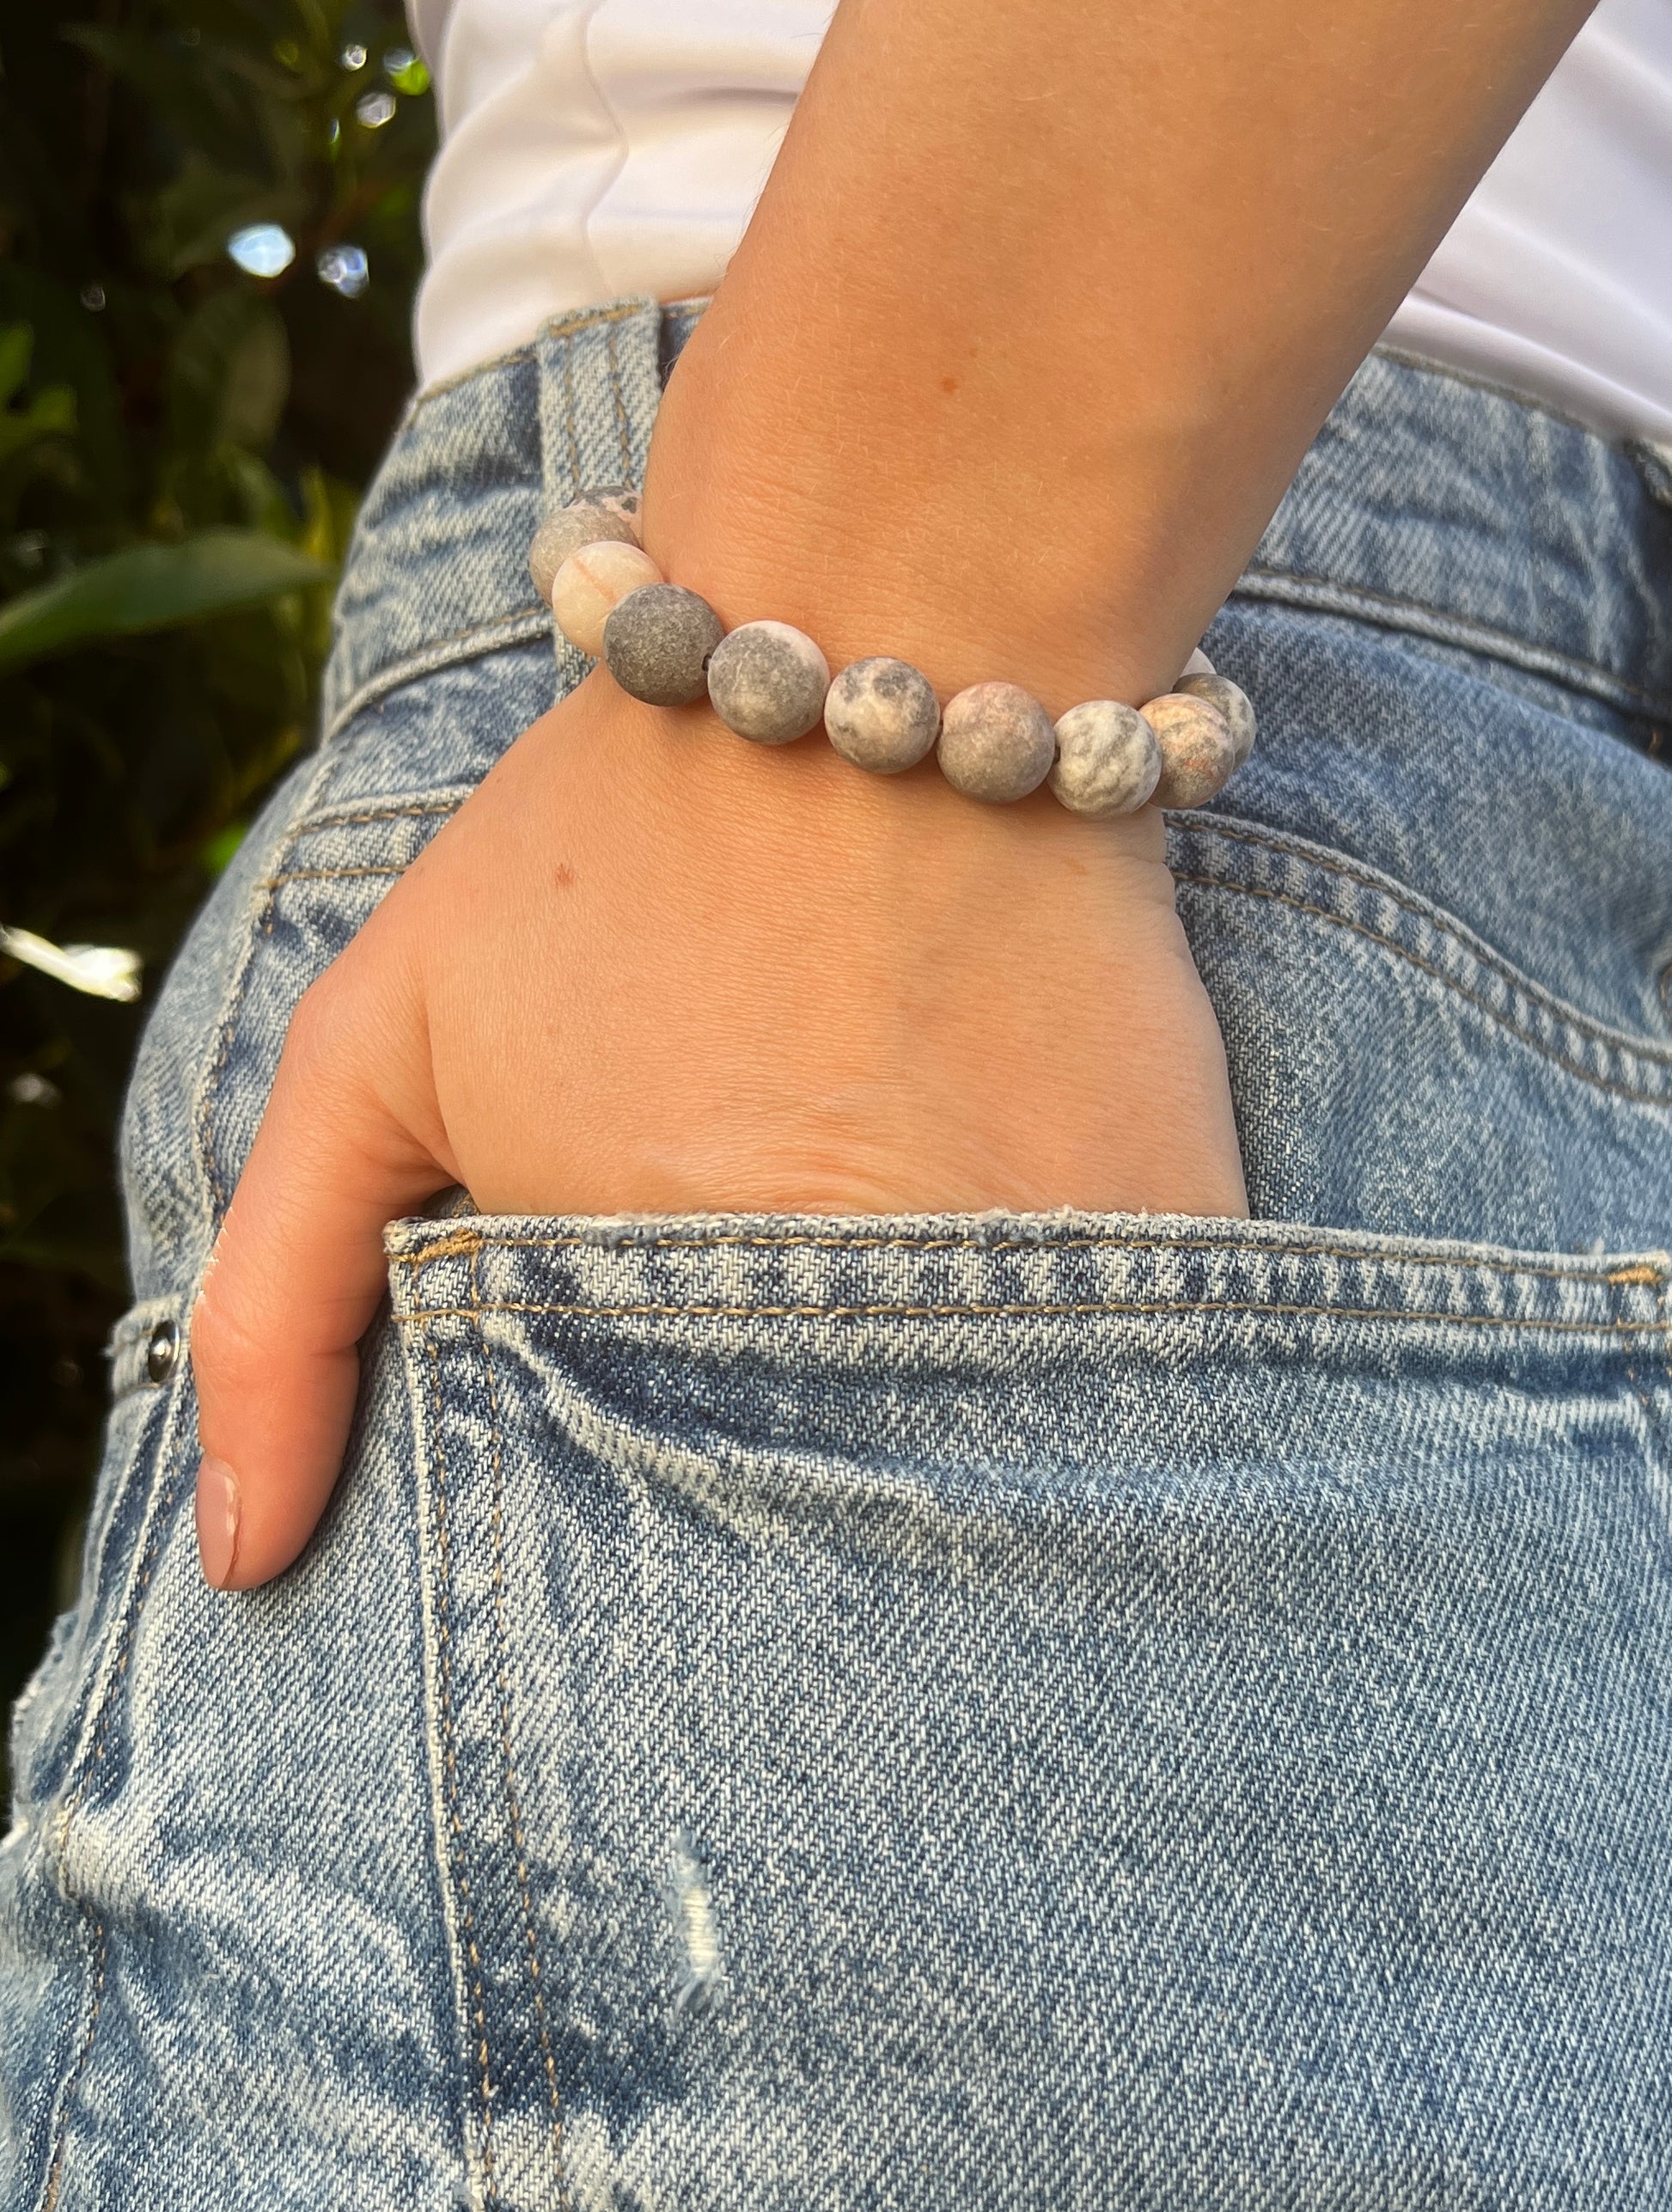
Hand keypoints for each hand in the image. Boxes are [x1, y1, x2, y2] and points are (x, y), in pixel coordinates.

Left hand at [188, 665, 1245, 1589]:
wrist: (884, 647)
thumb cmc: (607, 845)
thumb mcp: (375, 1044)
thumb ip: (279, 1306)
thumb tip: (241, 1564)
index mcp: (640, 1332)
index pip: (630, 1533)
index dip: (630, 1465)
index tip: (658, 1356)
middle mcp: (838, 1350)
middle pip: (802, 1526)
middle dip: (777, 1459)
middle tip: (781, 1249)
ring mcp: (1025, 1300)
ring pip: (968, 1478)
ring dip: (931, 1425)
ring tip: (900, 1236)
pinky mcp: (1174, 1240)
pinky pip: (1131, 1391)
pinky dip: (1083, 1364)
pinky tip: (1025, 1224)